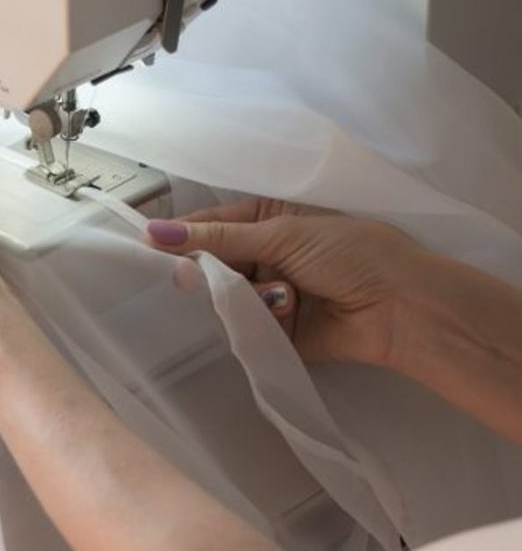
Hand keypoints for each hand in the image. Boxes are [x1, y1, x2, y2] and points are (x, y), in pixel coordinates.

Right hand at [145, 199, 428, 367]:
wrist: (403, 308)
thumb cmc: (350, 253)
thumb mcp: (283, 234)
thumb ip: (218, 238)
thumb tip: (155, 232)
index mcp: (269, 218)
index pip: (212, 224)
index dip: (181, 235)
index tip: (147, 246)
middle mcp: (265, 254)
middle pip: (212, 263)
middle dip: (205, 271)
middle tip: (192, 279)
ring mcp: (269, 294)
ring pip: (224, 296)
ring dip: (237, 297)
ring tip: (269, 295)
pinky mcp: (275, 331)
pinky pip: (243, 327)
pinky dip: (251, 323)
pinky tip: (270, 315)